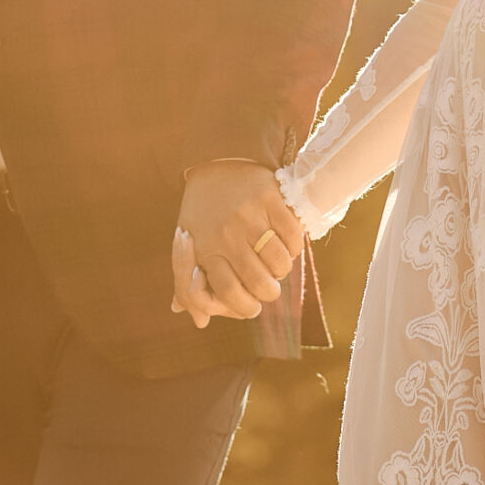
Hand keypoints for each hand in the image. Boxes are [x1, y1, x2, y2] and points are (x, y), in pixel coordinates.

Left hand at [170, 160, 303, 328]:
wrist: (216, 163)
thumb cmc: (202, 214)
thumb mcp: (189, 247)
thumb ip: (190, 286)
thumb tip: (200, 321)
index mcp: (206, 250)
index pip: (231, 295)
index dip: (246, 307)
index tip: (251, 304)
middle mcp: (226, 235)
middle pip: (260, 284)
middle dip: (269, 292)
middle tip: (269, 285)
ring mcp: (249, 216)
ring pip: (280, 263)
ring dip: (283, 269)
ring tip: (277, 261)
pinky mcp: (270, 198)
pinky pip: (294, 237)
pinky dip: (295, 246)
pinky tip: (286, 242)